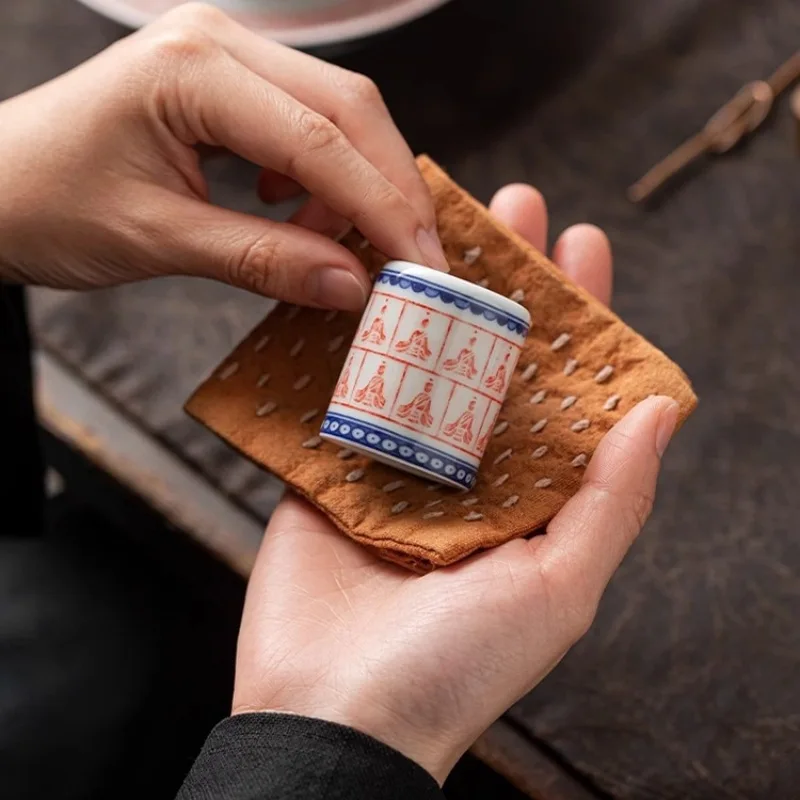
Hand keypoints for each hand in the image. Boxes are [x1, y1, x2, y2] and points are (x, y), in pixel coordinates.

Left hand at [0, 3, 446, 307]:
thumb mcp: (158, 240)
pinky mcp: (228, 84)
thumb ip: (263, 260)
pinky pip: (306, 124)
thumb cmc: (48, 205)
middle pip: (349, 108)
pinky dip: (323, 178)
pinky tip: (295, 212)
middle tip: (415, 258)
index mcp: (193, 69)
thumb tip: (352, 287)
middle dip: (390, 189)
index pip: (320, 140)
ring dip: (357, 186)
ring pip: (337, 114)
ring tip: (333, 245)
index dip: (382, 207)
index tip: (422, 265)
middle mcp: (219, 43)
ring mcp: (226, 56)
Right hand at [232, 185, 679, 783]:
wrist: (332, 715)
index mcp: (527, 497)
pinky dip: (348, 337)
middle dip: (504, 282)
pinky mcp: (326, 467)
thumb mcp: (558, 590)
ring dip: (428, 293)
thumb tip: (660, 411)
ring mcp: (392, 464)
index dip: (580, 318)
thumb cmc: (454, 669)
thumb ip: (612, 502)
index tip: (584, 243)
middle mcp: (465, 473)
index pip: (563, 388)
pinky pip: (340, 391)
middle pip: (490, 357)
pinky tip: (357, 279)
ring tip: (435, 223)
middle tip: (513, 208)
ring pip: (416, 360)